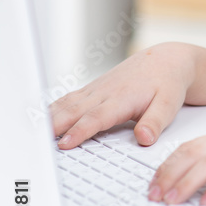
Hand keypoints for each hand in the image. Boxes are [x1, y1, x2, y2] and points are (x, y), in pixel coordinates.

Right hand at [50, 42, 196, 148]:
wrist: (167, 61)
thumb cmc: (167, 83)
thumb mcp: (169, 104)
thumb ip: (156, 122)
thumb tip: (144, 137)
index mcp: (122, 98)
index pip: (97, 117)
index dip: (80, 131)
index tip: (66, 143)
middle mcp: (105, 93)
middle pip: (75, 110)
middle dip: (55, 125)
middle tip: (39, 141)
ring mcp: (97, 90)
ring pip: (68, 103)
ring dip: (51, 117)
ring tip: (36, 132)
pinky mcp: (94, 89)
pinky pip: (70, 99)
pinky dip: (54, 108)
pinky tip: (44, 118)